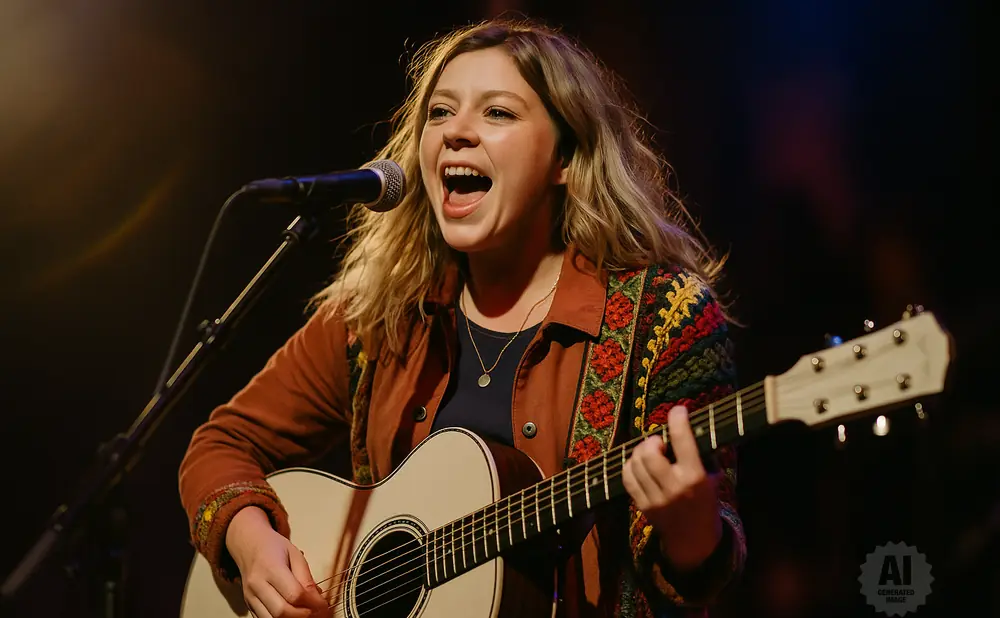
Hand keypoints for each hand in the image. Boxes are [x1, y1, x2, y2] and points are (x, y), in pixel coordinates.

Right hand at [226, 506, 329, 617]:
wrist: (249, 545)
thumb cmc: (274, 548)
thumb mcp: (295, 554)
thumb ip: (306, 578)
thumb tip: (318, 599)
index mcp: (270, 568)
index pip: (294, 594)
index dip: (313, 603)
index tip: (324, 604)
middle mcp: (256, 585)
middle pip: (281, 611)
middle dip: (303, 615)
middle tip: (317, 612)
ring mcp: (250, 597)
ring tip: (306, 613)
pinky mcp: (249, 605)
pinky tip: (293, 613)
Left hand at [622, 406, 722, 571]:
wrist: (695, 539)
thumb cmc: (706, 501)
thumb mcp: (712, 477)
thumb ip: (702, 454)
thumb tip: (690, 425)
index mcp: (695, 477)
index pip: (683, 441)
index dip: (678, 420)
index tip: (678, 411)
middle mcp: (673, 487)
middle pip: (650, 452)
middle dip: (651, 440)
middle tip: (658, 441)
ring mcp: (655, 498)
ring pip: (635, 464)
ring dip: (639, 451)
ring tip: (649, 451)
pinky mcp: (642, 506)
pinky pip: (627, 478)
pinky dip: (630, 466)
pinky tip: (639, 464)